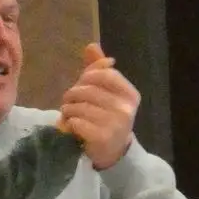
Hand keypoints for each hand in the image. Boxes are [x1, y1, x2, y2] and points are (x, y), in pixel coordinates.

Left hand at [59, 42, 140, 169]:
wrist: (112, 152)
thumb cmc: (106, 118)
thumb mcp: (105, 92)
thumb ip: (98, 69)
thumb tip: (92, 46)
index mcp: (130, 94)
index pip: (104, 74)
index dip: (87, 77)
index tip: (82, 85)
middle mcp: (126, 108)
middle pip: (87, 89)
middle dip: (72, 95)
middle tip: (70, 103)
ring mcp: (115, 124)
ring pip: (78, 106)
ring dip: (68, 110)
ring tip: (70, 116)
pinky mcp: (102, 137)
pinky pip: (76, 121)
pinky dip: (69, 124)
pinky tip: (72, 127)